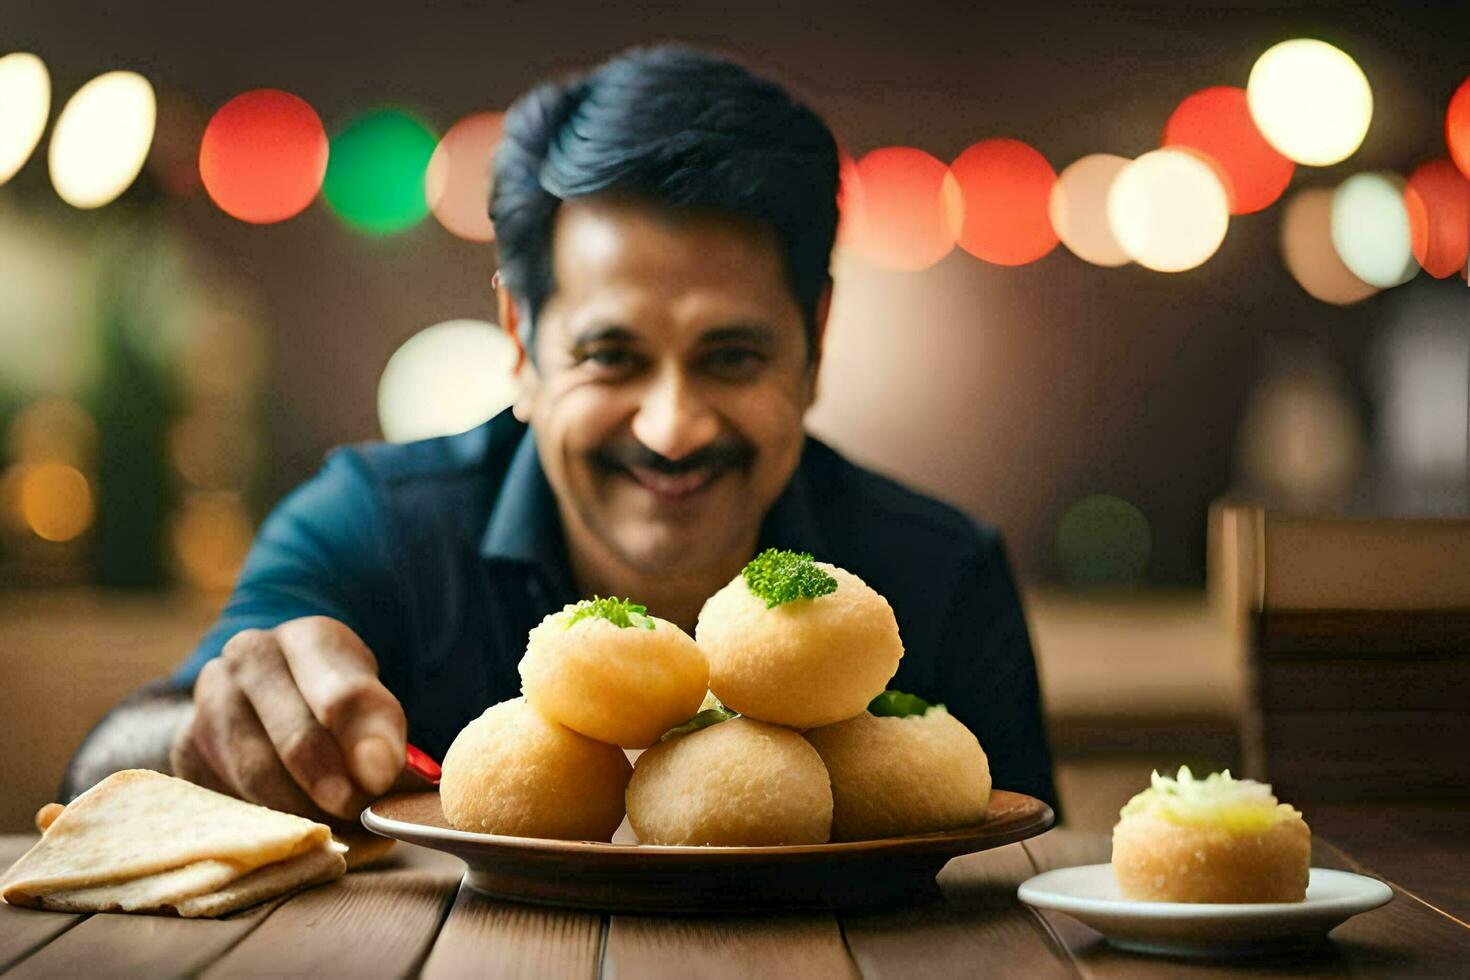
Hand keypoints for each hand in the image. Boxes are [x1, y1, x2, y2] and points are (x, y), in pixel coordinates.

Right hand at [170, 617, 405, 819]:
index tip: (382, 779)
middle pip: (296, 737)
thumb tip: (383, 774)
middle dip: (334, 784)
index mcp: (310, 638)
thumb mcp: (370, 707)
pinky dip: (264, 822)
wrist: (260, 707)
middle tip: (358, 812)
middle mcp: (250, 655)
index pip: (342, 694)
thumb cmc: (330, 708)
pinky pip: (226, 798)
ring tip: (334, 824)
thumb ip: (382, 737)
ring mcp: (209, 699)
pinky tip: (290, 829)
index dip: (368, 742)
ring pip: (258, 774)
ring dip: (302, 810)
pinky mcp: (186, 749)